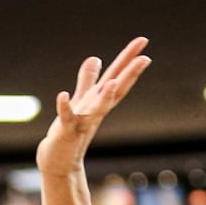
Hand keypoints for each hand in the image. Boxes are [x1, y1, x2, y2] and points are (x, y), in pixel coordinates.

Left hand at [36, 38, 149, 176]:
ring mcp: (82, 123)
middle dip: (128, 75)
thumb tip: (95, 58)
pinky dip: (65, 108)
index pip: (117, 78)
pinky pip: (66, 119)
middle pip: (114, 91)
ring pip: (96, 109)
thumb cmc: (71, 132)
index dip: (128, 60)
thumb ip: (87, 80)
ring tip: (112, 82)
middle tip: (145, 58)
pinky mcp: (66, 133)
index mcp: (98, 102)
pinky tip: (63, 95)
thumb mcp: (81, 102)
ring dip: (104, 97)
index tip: (143, 41)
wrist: (59, 163)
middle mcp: (94, 112)